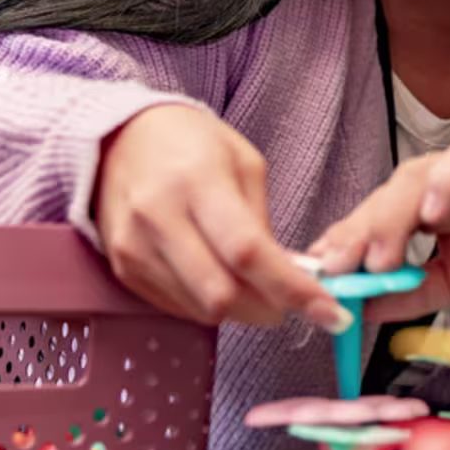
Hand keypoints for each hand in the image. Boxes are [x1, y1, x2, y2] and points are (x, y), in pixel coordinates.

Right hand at [96, 105, 348, 330]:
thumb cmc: (191, 144)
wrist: (120, 137)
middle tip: (291, 304)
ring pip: (201, 309)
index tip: (328, 312)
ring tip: (254, 286)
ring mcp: (134, 247)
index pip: (247, 251)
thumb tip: (290, 278)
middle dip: (268, 310)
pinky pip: (178, 307)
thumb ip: (264, 224)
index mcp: (197, 182)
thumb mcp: (244, 165)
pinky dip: (209, 305)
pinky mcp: (123, 268)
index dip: (291, 288)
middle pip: (221, 293)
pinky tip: (219, 280)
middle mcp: (159, 217)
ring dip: (240, 310)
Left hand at [311, 140, 449, 326]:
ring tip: (381, 254)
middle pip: (388, 195)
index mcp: (428, 210)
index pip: (375, 217)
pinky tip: (433, 212)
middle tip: (341, 268)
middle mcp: (445, 185)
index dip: (345, 240)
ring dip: (394, 215)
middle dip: (360, 232)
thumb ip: (406, 293)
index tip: (319, 271)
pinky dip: (448, 182)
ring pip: (419, 176)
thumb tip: (355, 305)